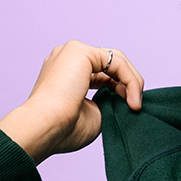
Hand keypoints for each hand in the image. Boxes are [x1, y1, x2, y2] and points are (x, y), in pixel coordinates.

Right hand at [0, 41, 142, 163]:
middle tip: (134, 105)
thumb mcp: (93, 112)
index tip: (129, 108)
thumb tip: (124, 96)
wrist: (45, 129)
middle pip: (110, 62)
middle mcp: (66, 58)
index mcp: (65, 73)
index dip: (120, 88)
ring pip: (115, 59)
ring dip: (132, 81)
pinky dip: (129, 79)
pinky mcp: (80, 51)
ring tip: (135, 104)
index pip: (102, 72)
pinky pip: (116, 61)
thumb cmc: (63, 129)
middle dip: (127, 83)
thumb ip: (107, 100)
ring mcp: (72, 52)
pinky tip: (131, 98)